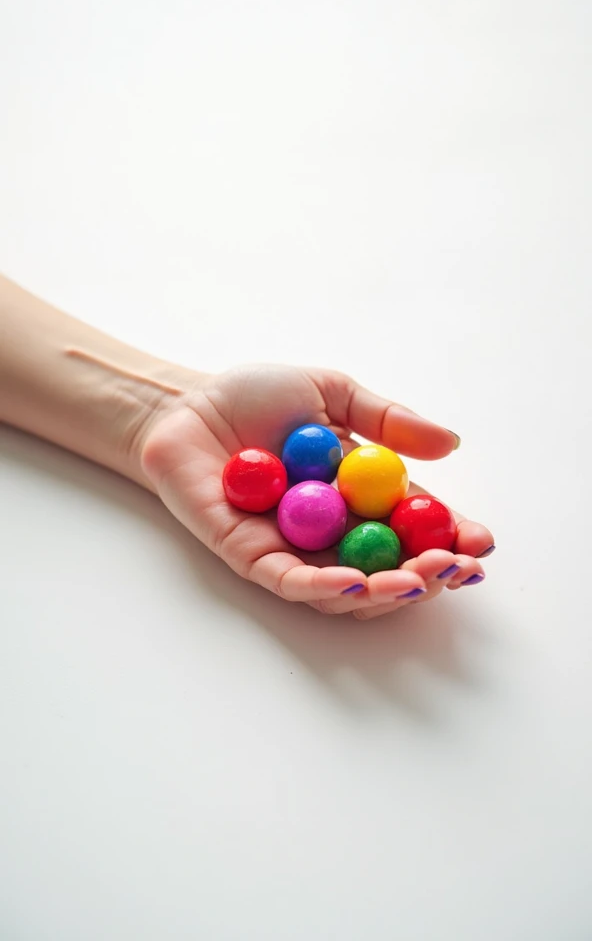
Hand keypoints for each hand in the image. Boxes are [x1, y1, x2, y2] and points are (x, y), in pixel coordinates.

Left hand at [140, 364, 494, 617]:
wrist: (186, 405)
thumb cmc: (255, 397)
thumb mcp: (332, 393)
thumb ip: (387, 420)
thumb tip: (451, 443)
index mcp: (361, 495)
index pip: (416, 525)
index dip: (452, 539)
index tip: (482, 542)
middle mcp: (333, 530)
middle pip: (390, 567)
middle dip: (429, 575)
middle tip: (455, 568)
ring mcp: (293, 549)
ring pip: (347, 589)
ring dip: (385, 591)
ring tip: (415, 580)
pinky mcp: (250, 557)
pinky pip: (291, 583)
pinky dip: (324, 588)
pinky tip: (356, 583)